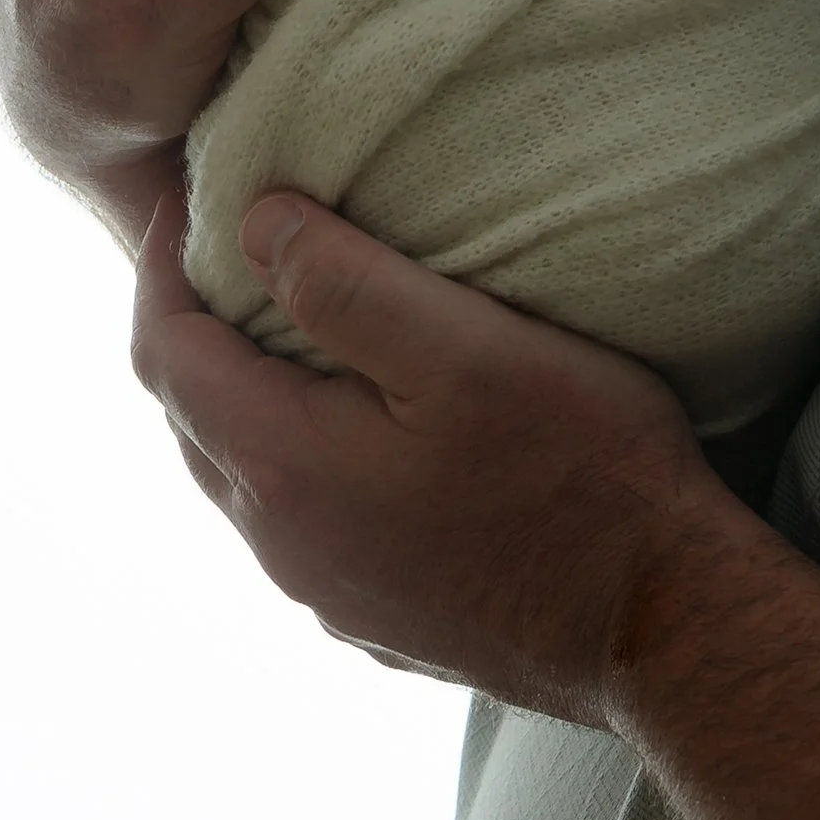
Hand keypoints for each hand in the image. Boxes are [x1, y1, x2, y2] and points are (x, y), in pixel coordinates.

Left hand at [131, 186, 739, 721]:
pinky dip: (300, 455)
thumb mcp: (465, 346)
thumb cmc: (576, 469)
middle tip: (235, 245)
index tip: (188, 196)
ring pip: (244, 475)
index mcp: (282, 469)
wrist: (659, 624)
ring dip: (248, 395)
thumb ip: (344, 283)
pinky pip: (300, 522)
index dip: (160, 266)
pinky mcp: (377, 619)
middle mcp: (282, 546)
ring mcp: (327, 594)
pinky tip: (363, 428)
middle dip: (197, 326)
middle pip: (191, 417)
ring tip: (297, 323)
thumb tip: (252, 225)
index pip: (163, 353)